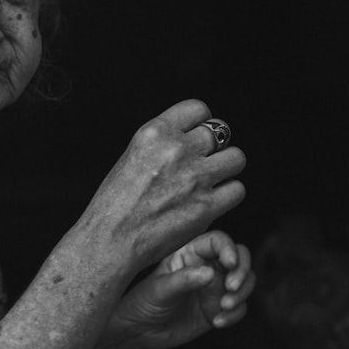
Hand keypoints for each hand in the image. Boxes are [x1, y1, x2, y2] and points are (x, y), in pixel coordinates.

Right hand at [71, 100, 245, 275]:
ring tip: (210, 180)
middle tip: (202, 164)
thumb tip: (193, 137)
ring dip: (225, 169)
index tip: (196, 137)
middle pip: (220, 133)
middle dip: (213, 148)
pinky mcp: (207, 206)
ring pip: (236, 159)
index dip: (200, 123)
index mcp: (154, 133)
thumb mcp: (133, 156)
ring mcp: (195, 178)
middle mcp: (177, 150)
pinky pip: (237, 189)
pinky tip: (210, 201)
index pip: (198, 109)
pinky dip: (227, 195)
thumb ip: (163, 143)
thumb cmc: (116, 202)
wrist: (111, 239)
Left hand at [109, 230, 255, 348]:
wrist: (140, 331)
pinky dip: (235, 314)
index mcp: (190, 253)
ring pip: (245, 282)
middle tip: (231, 287)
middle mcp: (206, 267)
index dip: (229, 248)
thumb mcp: (160, 289)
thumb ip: (184, 280)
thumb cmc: (144, 302)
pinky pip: (239, 307)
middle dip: (243, 271)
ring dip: (242, 293)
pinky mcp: (218, 308)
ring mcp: (214, 288)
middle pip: (240, 258)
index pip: (218, 241)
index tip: (230, 263)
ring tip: (224, 306)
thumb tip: (210, 273)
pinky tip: (217, 322)